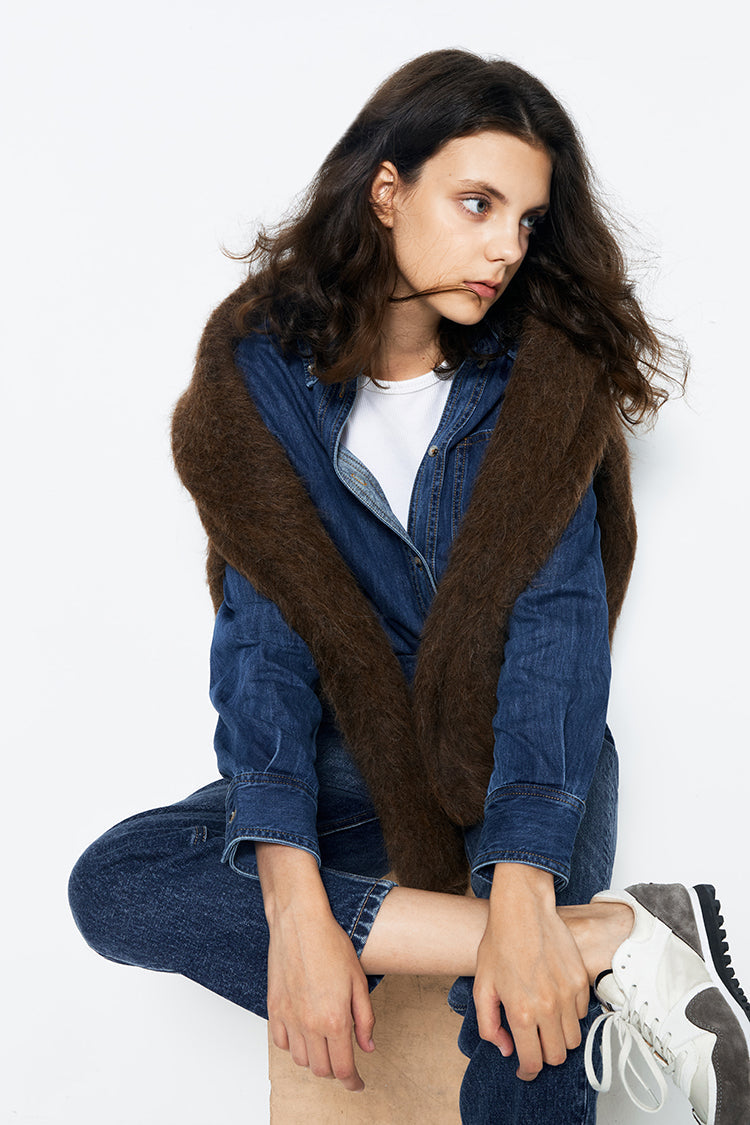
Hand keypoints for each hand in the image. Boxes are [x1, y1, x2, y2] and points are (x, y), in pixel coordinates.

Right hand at [257, 843, 375, 1090]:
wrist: (300, 923)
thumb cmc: (331, 945)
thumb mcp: (358, 980)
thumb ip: (364, 1018)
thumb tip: (367, 1047)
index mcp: (334, 1019)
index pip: (343, 1069)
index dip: (353, 1082)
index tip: (358, 1084)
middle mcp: (309, 1024)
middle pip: (322, 1069)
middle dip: (336, 1070)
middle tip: (345, 1060)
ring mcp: (289, 1017)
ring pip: (300, 1060)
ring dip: (314, 1059)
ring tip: (325, 1045)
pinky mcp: (274, 1008)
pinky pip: (281, 1043)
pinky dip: (293, 1046)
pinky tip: (304, 1032)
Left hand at [473, 863, 589, 1081]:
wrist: (523, 911)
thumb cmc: (500, 943)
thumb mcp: (482, 986)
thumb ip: (489, 1025)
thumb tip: (505, 1048)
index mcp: (522, 1012)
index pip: (533, 1062)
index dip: (527, 1072)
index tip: (524, 1069)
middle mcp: (549, 1007)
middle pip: (558, 1056)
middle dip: (544, 1056)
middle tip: (534, 1044)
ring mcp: (568, 994)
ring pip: (574, 1039)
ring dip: (560, 1038)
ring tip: (545, 1024)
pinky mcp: (580, 981)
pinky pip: (582, 1014)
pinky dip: (571, 1016)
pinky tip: (555, 1002)